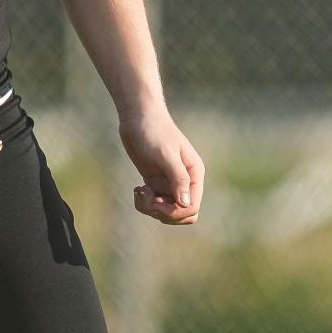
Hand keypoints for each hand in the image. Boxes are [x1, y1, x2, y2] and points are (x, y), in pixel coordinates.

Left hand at [118, 107, 203, 224]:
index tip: (155, 202)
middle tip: (147, 199)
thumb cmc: (154, 131)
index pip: (191, 207)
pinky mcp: (155, 182)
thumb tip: (186, 204)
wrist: (138, 118)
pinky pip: (154, 204)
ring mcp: (169, 183)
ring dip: (150, 208)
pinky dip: (144, 202)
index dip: (173, 212)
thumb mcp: (166, 154)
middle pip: (182, 215)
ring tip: (139, 191)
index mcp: (194, 175)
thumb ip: (178, 178)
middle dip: (163, 213)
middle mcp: (185, 181)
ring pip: (166, 212)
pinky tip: (137, 189)